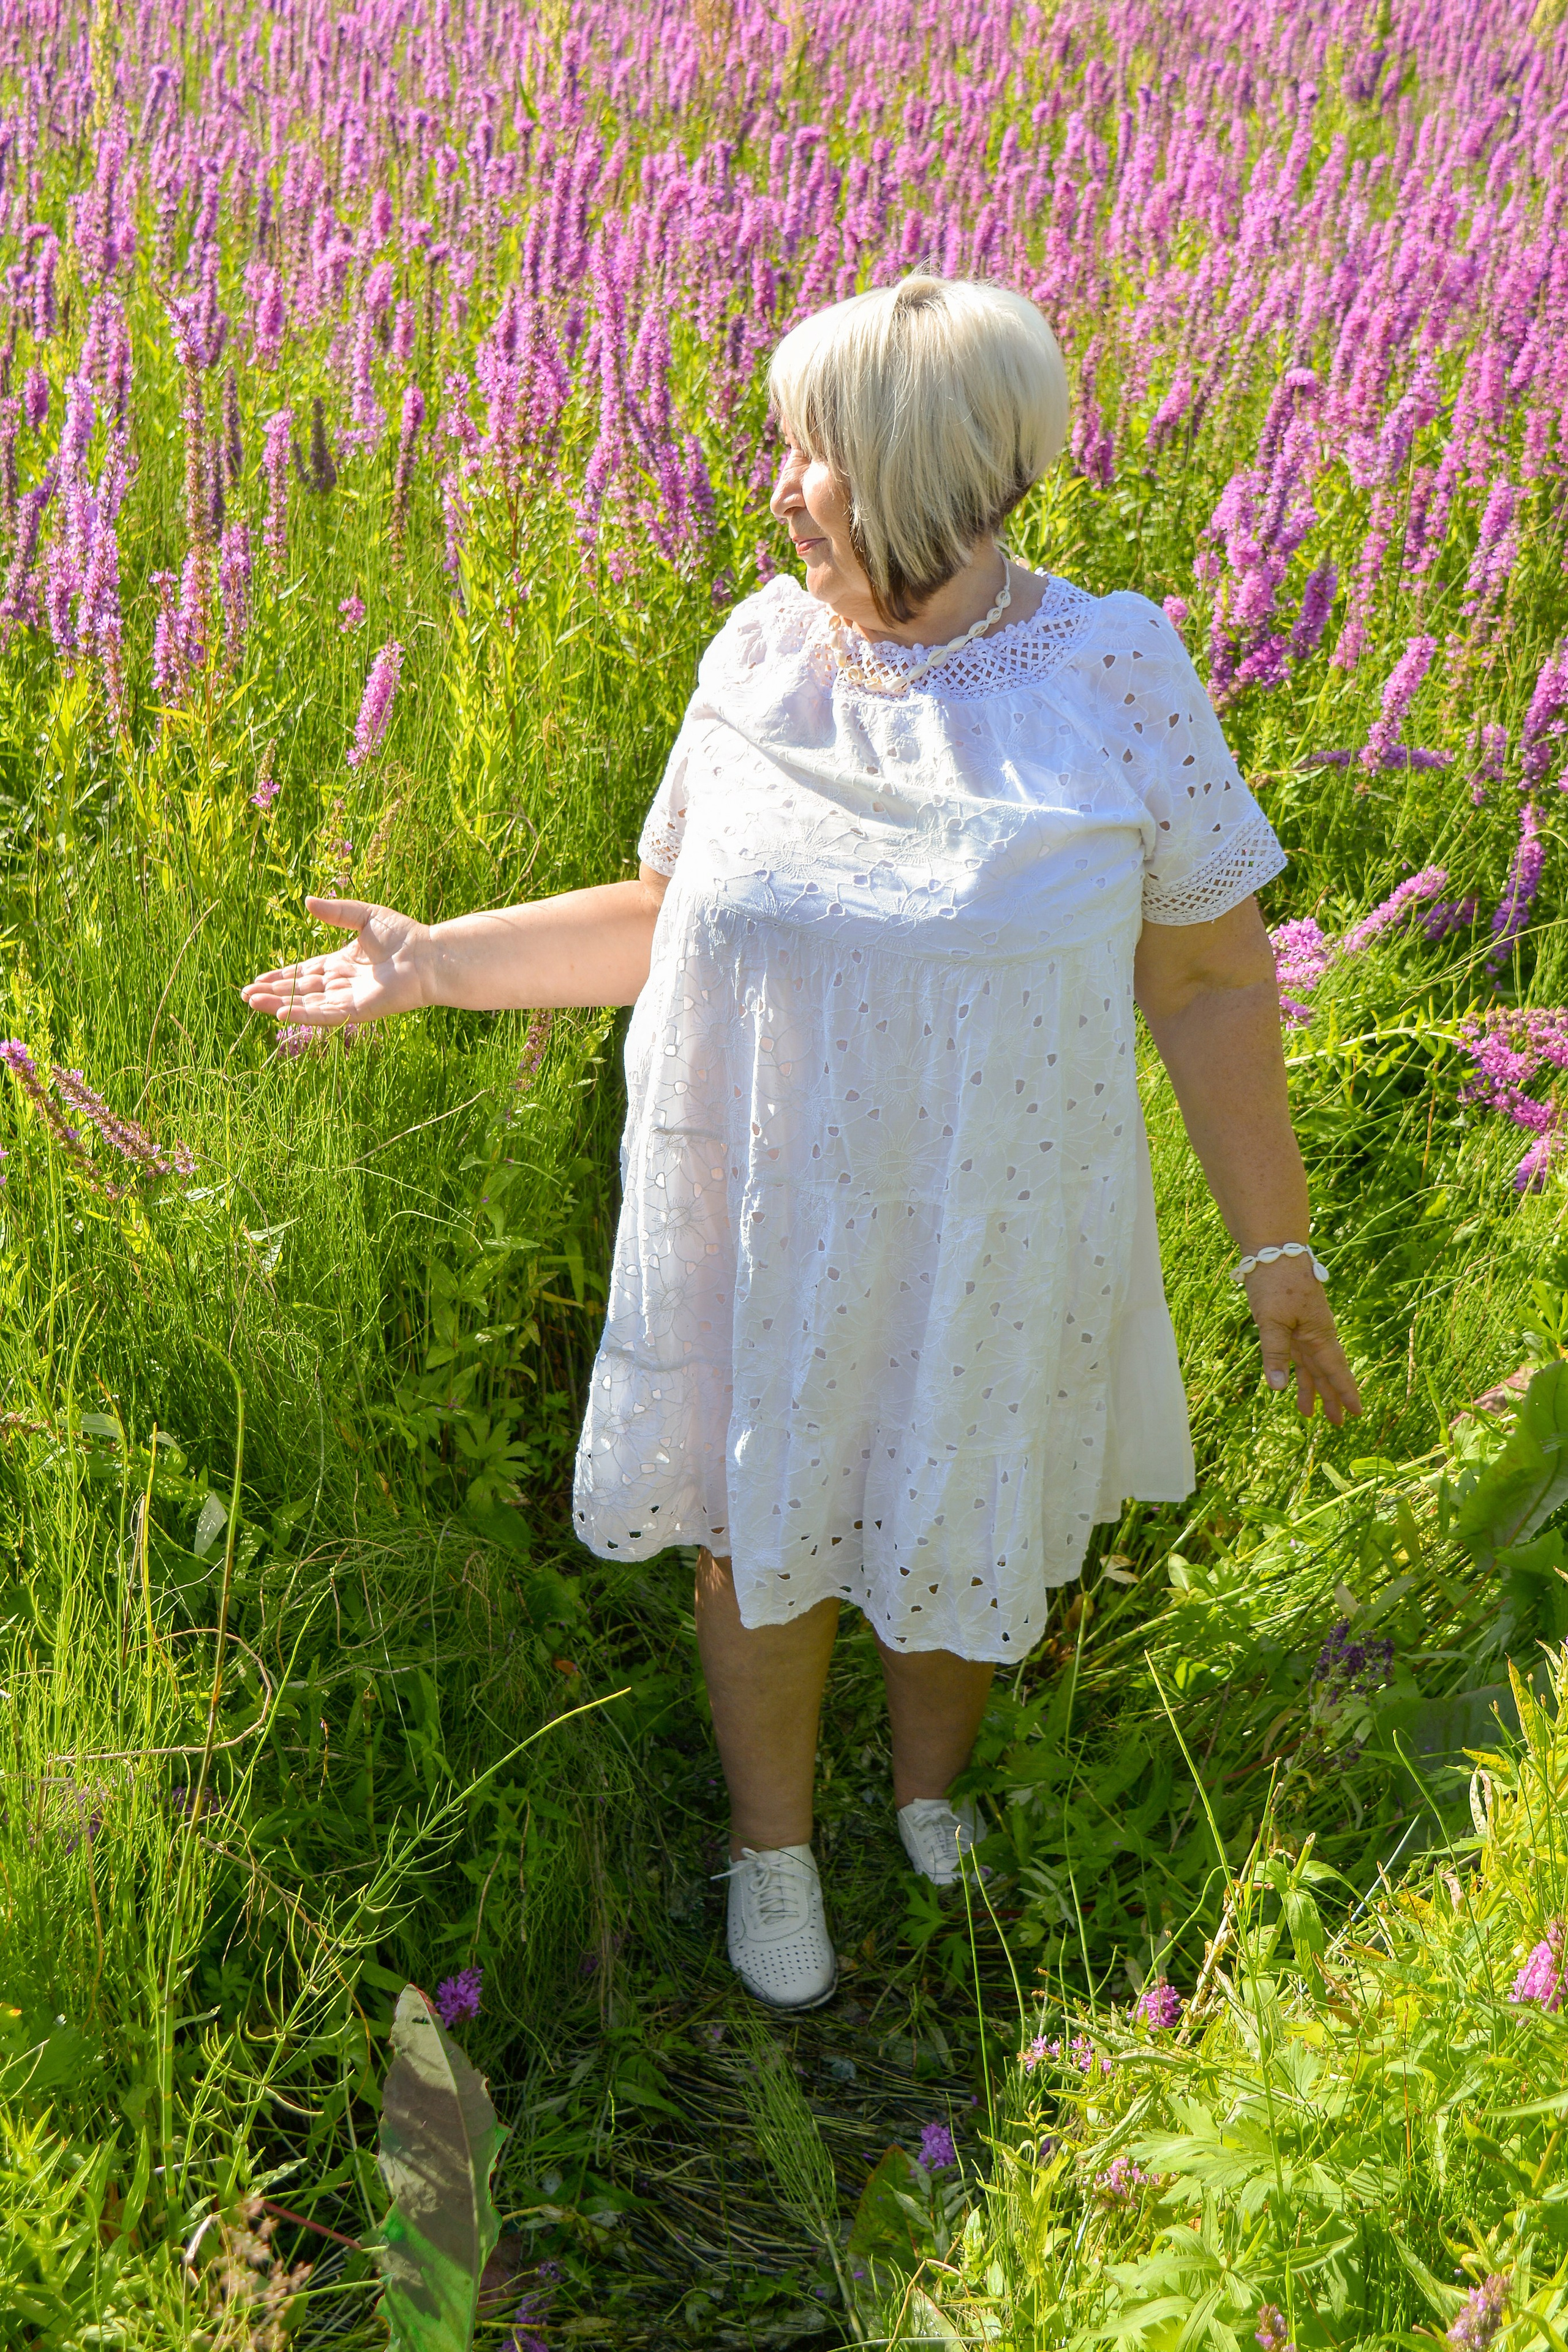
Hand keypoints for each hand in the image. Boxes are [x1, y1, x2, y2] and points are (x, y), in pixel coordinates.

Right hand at [240, 898, 430, 1029]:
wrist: (428, 955)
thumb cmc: (404, 935)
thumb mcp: (364, 916)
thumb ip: (336, 912)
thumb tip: (307, 901)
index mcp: (342, 963)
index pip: (304, 972)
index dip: (281, 976)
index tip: (257, 980)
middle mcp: (342, 983)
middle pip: (300, 990)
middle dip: (272, 992)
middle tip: (245, 994)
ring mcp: (349, 999)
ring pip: (307, 1003)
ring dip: (279, 1004)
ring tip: (252, 1003)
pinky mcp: (358, 1011)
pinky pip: (325, 1014)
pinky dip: (302, 1014)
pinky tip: (281, 1013)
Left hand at [1243, 1257, 1361, 1424]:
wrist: (1273, 1249)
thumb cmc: (1275, 1282)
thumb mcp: (1271, 1321)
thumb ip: (1274, 1354)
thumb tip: (1278, 1388)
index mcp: (1318, 1334)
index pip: (1334, 1370)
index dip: (1344, 1392)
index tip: (1357, 1412)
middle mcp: (1315, 1333)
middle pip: (1325, 1371)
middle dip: (1329, 1397)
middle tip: (1338, 1424)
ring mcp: (1303, 1327)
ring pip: (1310, 1364)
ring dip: (1311, 1387)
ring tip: (1309, 1413)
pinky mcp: (1289, 1321)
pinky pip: (1297, 1352)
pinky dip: (1297, 1369)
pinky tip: (1293, 1381)